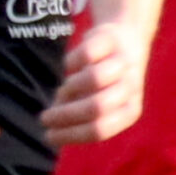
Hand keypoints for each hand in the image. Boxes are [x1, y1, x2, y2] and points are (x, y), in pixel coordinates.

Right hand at [43, 23, 148, 145]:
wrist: (125, 38)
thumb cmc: (103, 81)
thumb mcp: (94, 102)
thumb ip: (76, 118)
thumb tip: (53, 134)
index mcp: (129, 110)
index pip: (100, 130)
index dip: (71, 135)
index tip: (49, 136)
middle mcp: (131, 88)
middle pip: (96, 107)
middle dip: (65, 115)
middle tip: (45, 118)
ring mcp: (123, 62)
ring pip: (93, 79)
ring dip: (70, 88)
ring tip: (62, 91)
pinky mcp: (111, 40)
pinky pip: (85, 55)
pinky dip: (70, 63)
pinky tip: (70, 67)